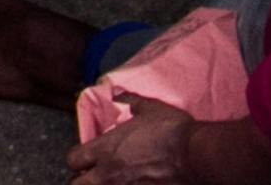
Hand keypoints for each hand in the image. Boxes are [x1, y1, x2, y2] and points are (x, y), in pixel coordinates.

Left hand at [69, 99, 191, 181]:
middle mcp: (108, 173)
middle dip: (82, 181)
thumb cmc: (173, 132)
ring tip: (112, 184)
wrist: (197, 156)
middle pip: (77, 184)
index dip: (78, 161)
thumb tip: (120, 95)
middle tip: (94, 178)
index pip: (73, 159)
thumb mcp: (150, 108)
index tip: (87, 161)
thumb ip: (130, 102)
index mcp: (105, 149)